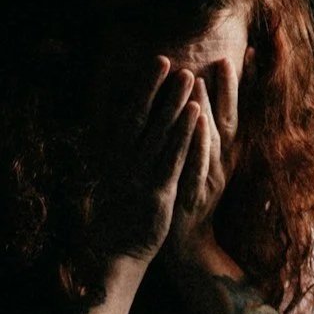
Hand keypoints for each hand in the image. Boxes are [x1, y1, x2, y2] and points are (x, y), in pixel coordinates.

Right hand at [82, 58, 204, 274]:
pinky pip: (173, 157)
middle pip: (142, 117)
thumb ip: (125, 151)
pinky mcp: (158, 192)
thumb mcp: (119, 178)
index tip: (157, 63)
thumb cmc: (123, 213)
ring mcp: (140, 176)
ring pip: (158, 133)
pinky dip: (185, 133)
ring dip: (173, 104)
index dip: (144, 87)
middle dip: (157, 88)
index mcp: (116, 156)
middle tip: (171, 60)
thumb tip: (128, 121)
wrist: (119, 253)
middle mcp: (126, 162)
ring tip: (188, 77)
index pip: (129, 114)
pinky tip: (197, 114)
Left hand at [166, 54, 238, 267]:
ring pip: (212, 138)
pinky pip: (197, 164)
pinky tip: (195, 124)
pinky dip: (198, 143)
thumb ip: (217, 132)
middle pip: (230, 120)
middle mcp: (222, 162)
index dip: (246, 84)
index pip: (239, 111)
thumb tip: (213, 98)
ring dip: (209, 109)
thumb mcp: (212, 163)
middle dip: (231, 89)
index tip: (253, 52)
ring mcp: (210, 178)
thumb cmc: (196, 197)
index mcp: (226, 153)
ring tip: (204, 81)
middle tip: (227, 57)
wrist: (188, 243)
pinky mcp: (194, 193)